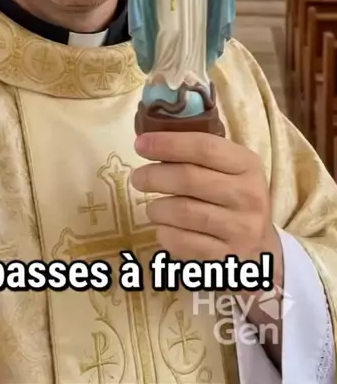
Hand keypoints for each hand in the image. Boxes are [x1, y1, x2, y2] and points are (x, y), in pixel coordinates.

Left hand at [131, 131, 282, 282]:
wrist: (260, 249)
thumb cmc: (233, 198)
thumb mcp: (229, 169)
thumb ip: (198, 154)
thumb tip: (149, 141)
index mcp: (247, 165)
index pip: (205, 147)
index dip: (168, 144)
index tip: (140, 144)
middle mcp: (248, 195)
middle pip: (189, 179)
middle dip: (154, 176)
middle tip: (137, 178)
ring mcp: (240, 229)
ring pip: (182, 212)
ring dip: (157, 208)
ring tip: (152, 208)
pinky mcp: (227, 258)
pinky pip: (182, 242)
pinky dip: (164, 233)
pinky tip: (164, 228)